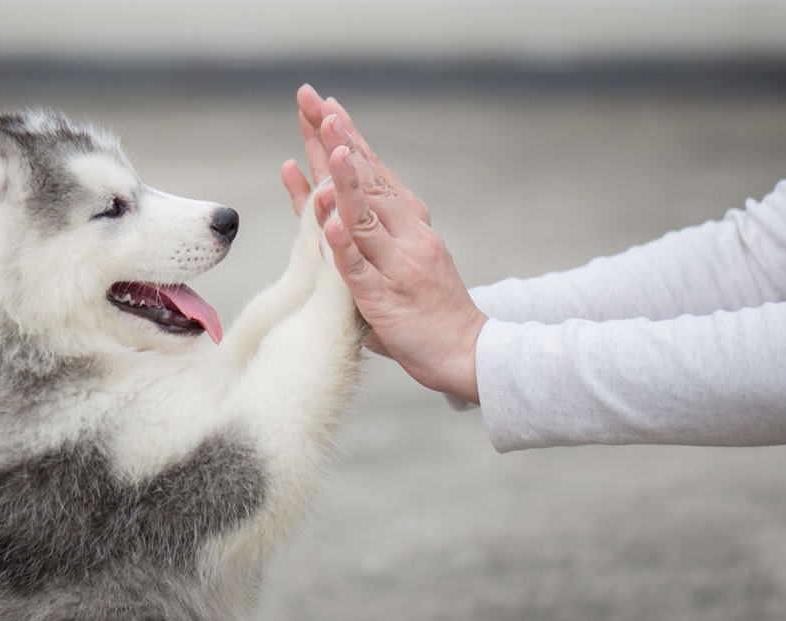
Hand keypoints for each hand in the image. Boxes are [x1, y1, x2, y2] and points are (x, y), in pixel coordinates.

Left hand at [284, 86, 487, 402]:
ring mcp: (396, 265)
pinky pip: (359, 270)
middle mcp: (406, 234)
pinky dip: (343, 246)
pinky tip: (329, 224)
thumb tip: (333, 200)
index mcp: (409, 222)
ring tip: (329, 147)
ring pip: (365, 217)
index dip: (348, 137)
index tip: (325, 105)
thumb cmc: (428, 306)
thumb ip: (368, 231)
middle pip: (366, 181)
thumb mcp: (402, 257)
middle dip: (339, 141)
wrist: (468, 351)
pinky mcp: (384, 299)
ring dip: (345, 181)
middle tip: (317, 104)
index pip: (373, 171)